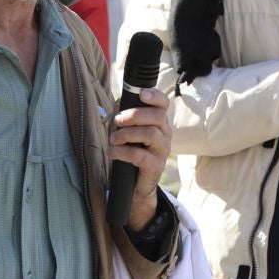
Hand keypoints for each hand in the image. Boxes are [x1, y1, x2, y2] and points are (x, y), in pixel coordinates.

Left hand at [109, 86, 172, 230]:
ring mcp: (162, 150)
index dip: (155, 96)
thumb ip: (124, 116)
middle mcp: (165, 134)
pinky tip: (113, 153)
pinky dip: (122, 152)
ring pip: (150, 133)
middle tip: (117, 121)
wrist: (134, 184)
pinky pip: (140, 155)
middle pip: (158, 116)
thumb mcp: (127, 131)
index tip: (141, 94)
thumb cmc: (131, 151)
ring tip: (113, 139)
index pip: (164, 104)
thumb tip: (119, 103)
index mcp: (159, 122)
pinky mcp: (155, 166)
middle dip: (134, 115)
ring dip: (126, 134)